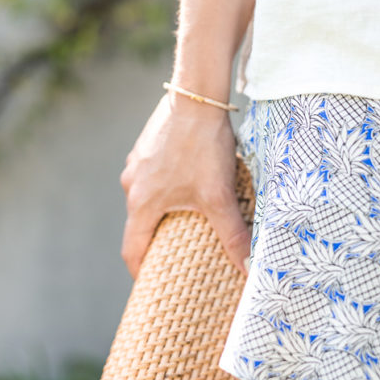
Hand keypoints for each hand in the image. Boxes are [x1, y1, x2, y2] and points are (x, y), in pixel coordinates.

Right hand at [119, 93, 251, 280]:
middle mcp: (133, 183)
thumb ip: (233, 234)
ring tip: (188, 219)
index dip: (141, 270)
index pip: (132, 249)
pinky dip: (167, 187)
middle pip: (139, 223)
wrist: (197, 95)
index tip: (152, 284)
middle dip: (156, 240)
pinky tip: (190, 182)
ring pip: (147, 197)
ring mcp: (138, 161)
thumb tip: (248, 268)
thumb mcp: (219, 195)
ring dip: (163, 211)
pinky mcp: (148, 145)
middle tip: (177, 254)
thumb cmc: (203, 146)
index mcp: (142, 202)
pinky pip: (154, 175)